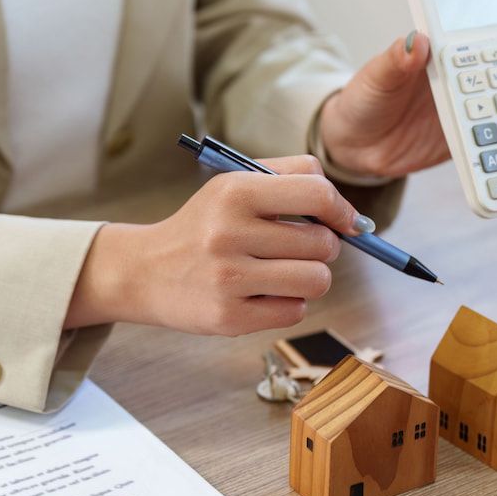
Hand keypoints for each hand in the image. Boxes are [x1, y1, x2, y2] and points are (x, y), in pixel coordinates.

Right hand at [65, 156, 365, 335]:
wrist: (145, 271)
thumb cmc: (205, 226)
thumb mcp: (237, 185)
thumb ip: (293, 179)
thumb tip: (351, 215)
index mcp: (235, 192)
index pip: (317, 194)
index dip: (342, 210)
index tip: (346, 222)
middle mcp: (228, 233)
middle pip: (323, 243)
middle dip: (323, 247)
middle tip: (298, 247)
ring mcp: (228, 278)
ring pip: (316, 280)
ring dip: (310, 277)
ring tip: (285, 271)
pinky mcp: (229, 317)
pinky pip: (295, 311)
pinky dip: (289, 303)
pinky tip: (264, 293)